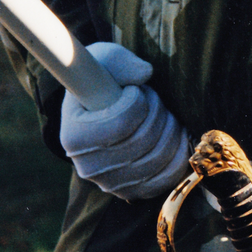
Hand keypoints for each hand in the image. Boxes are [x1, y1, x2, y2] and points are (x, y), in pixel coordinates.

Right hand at [60, 42, 189, 200]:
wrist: (99, 108)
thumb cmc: (102, 80)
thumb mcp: (105, 60)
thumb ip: (122, 63)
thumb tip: (145, 73)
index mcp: (73, 135)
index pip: (121, 123)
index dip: (138, 101)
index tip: (135, 89)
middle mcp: (88, 167)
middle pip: (143, 142)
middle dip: (157, 113)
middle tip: (153, 98)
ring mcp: (110, 183)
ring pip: (158, 158)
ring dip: (170, 129)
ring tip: (162, 114)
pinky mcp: (131, 191)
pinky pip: (165, 178)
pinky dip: (178, 154)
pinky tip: (176, 134)